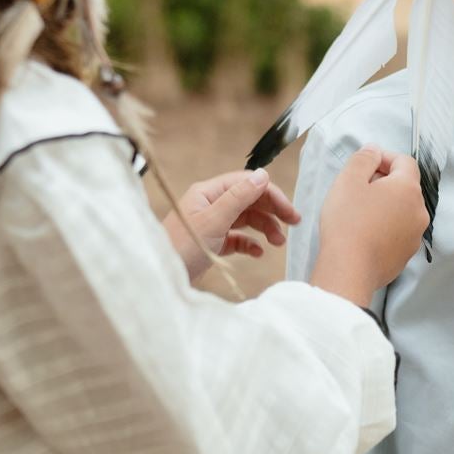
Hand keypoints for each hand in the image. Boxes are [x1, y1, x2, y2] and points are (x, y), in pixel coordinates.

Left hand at [163, 168, 299, 284]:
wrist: (160, 278)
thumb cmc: (180, 248)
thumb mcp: (213, 221)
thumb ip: (239, 197)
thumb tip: (263, 175)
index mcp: (208, 193)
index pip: (247, 184)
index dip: (271, 194)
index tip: (289, 212)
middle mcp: (210, 204)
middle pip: (249, 200)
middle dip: (272, 211)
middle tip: (294, 224)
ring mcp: (211, 224)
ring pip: (245, 219)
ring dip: (264, 227)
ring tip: (278, 242)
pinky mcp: (211, 243)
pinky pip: (237, 238)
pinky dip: (250, 243)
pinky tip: (258, 252)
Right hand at [310, 146, 426, 306]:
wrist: (349, 270)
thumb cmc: (348, 223)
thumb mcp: (348, 180)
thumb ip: (364, 158)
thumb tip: (373, 151)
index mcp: (408, 189)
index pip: (405, 162)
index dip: (384, 158)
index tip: (366, 163)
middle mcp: (419, 212)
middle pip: (405, 187)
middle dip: (383, 182)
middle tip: (358, 188)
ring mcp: (414, 236)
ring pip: (402, 211)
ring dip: (385, 206)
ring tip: (359, 212)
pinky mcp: (405, 255)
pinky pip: (398, 233)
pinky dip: (385, 228)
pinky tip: (364, 233)